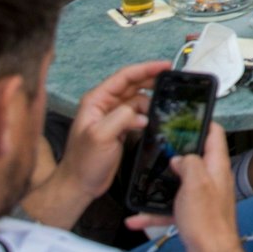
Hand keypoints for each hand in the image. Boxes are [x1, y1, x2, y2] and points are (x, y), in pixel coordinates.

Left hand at [26, 61, 166, 228]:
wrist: (80, 185)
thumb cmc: (84, 162)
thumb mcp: (100, 136)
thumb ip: (121, 118)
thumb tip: (140, 112)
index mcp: (96, 100)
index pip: (124, 77)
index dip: (145, 69)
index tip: (164, 66)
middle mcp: (105, 105)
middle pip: (132, 85)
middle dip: (152, 80)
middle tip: (172, 80)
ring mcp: (113, 117)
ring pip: (137, 100)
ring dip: (151, 100)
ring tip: (164, 104)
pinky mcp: (120, 129)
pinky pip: (138, 114)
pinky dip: (148, 114)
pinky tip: (156, 119)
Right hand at [125, 122, 247, 251]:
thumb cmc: (208, 221)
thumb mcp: (196, 183)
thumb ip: (189, 163)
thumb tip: (180, 157)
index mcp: (216, 167)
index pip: (215, 135)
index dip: (204, 122)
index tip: (190, 117)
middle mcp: (211, 179)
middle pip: (194, 157)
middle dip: (176, 152)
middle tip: (161, 147)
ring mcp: (202, 196)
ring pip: (178, 183)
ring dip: (161, 184)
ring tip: (146, 182)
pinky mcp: (193, 212)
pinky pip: (171, 207)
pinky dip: (155, 211)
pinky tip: (138, 216)